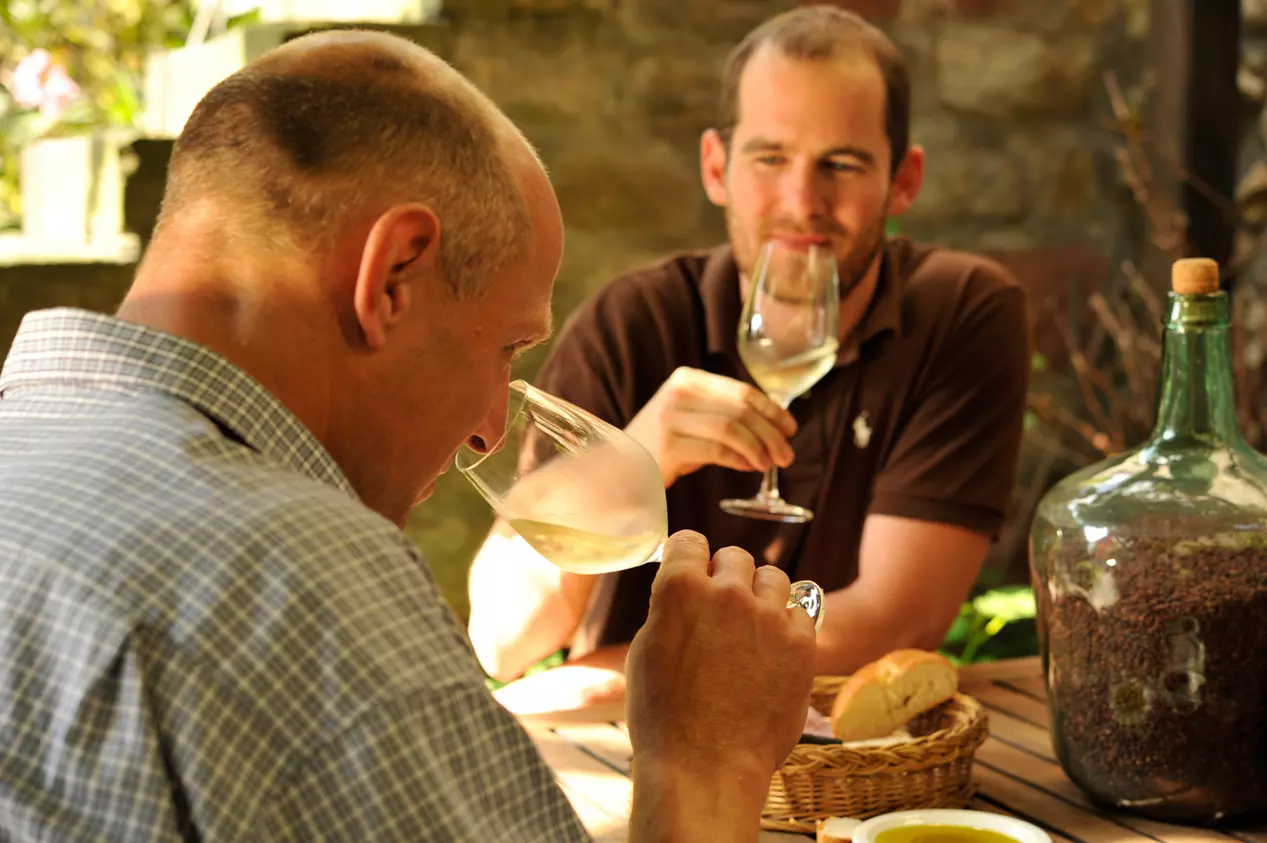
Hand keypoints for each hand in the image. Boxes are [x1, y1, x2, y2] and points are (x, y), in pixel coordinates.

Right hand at [625, 366, 797, 486]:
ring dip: (759, 448)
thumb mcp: (692, 420)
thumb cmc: (662, 445)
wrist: (618, 467)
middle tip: (787, 455)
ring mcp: (671, 418)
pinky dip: (739, 459)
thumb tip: (776, 423)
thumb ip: (724, 414)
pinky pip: (717, 451)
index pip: (742, 391)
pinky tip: (749, 467)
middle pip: (741, 410)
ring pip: (732, 429)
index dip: (773, 411)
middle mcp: (678, 393)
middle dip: (771, 433)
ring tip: (770, 464)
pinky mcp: (669, 446)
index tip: (791, 429)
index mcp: (687, 379)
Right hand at [625, 531, 816, 785]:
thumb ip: (670, 610)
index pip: (689, 541)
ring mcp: (768, 617)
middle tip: (720, 610)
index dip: (688, 557)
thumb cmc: (664, 718)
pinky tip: (773, 649)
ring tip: (750, 628)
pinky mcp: (802, 644)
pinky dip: (787, 623)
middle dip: (725, 577)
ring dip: (759, 594)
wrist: (705, 768)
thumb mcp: (646, 651)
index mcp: (679, 590)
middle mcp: (727, 594)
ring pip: (772, 577)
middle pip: (735, 556)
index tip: (691, 570)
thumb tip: (687, 592)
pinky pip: (802, 610)